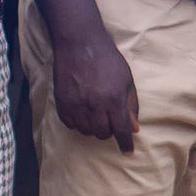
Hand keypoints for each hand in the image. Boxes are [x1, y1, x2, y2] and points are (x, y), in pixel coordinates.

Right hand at [49, 25, 140, 151]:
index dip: (125, 143)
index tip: (128, 151)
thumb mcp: (126, 80)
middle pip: (102, 133)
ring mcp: (76, 104)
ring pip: (86, 131)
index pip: (121, 130)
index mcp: (114, 99)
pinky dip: (77, 122)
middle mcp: (95, 104)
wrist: (79, 43)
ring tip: (95, 113)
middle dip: (108, 131)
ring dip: (92, 127)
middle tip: (109, 120)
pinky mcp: (61, 102)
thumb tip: (134, 128)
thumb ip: (130, 105)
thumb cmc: (107, 60)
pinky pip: (70, 124)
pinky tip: (81, 111)